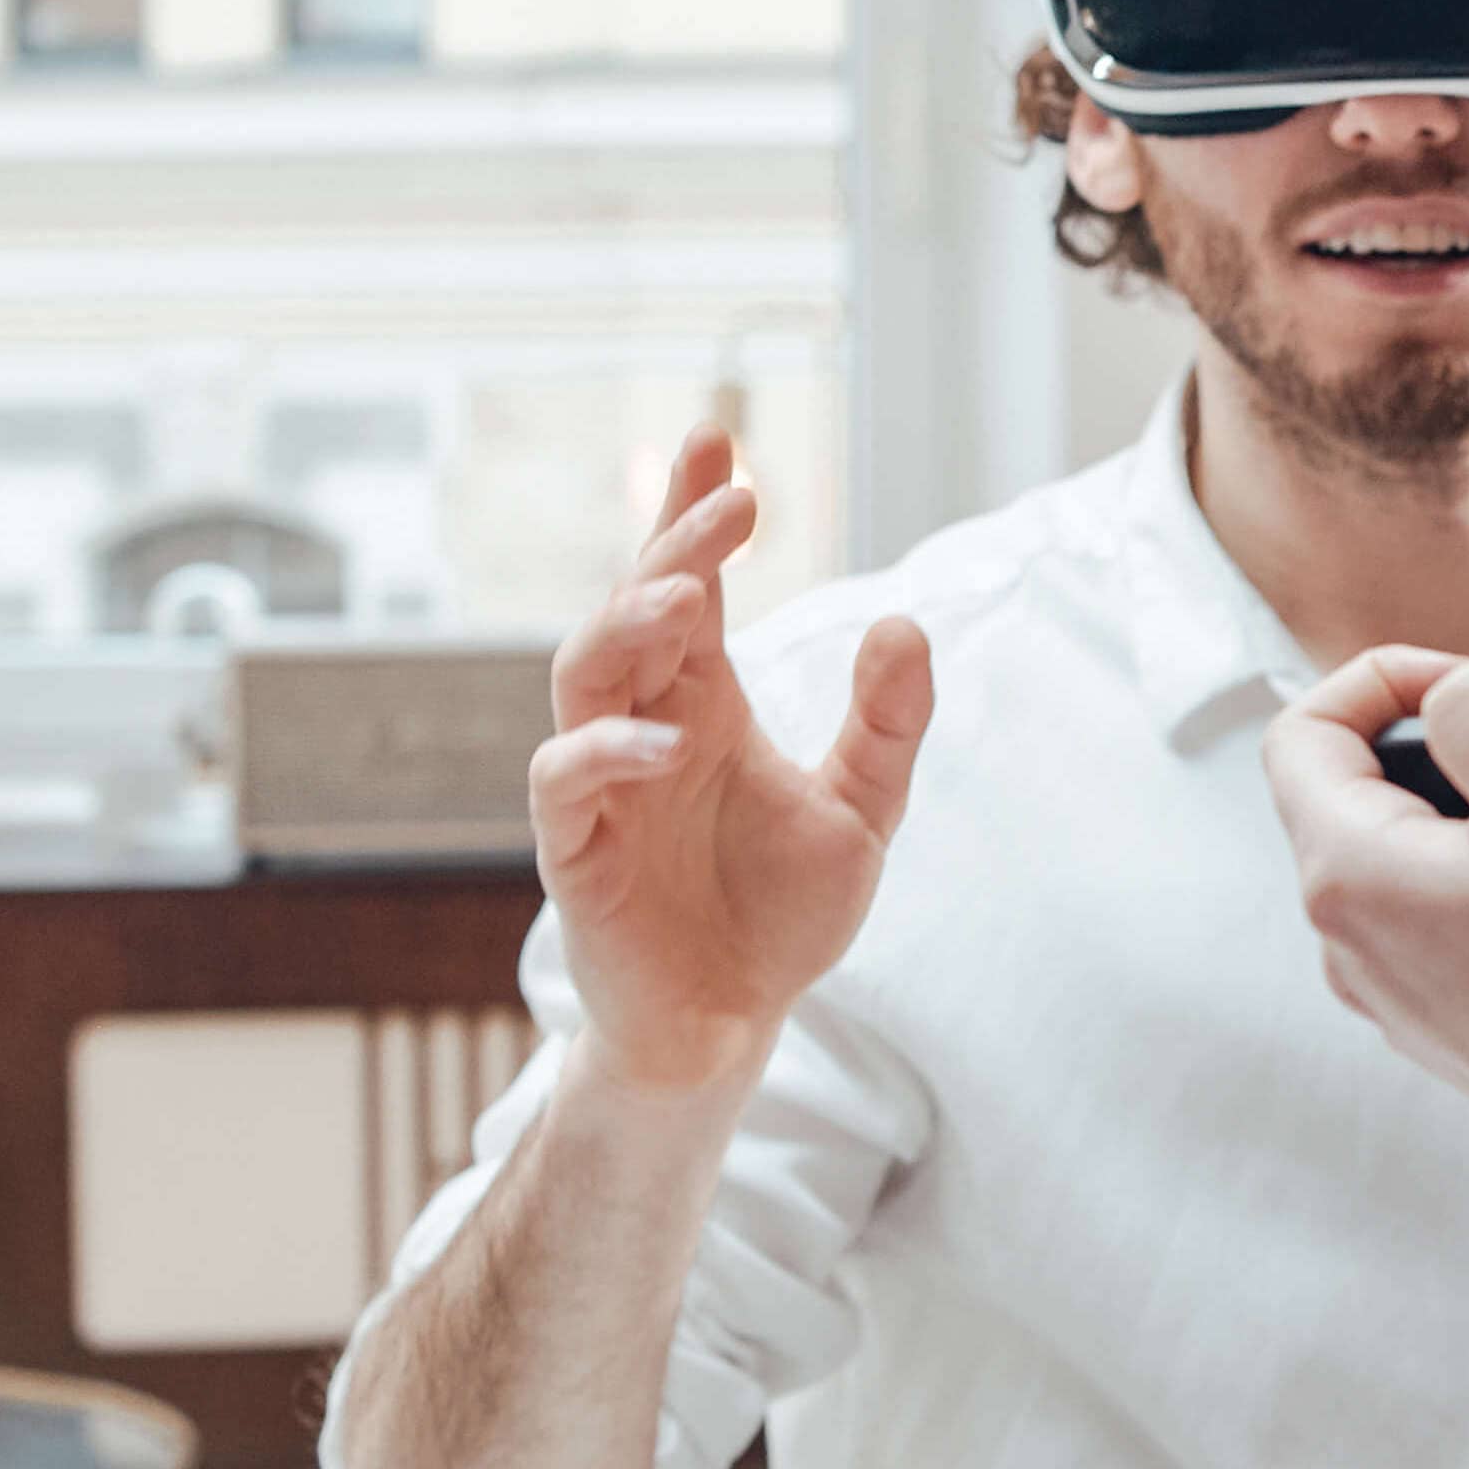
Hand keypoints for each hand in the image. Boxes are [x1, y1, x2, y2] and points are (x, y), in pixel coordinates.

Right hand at [533, 428, 934, 1095]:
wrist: (732, 1027)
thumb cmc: (778, 917)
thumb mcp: (861, 812)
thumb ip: (886, 725)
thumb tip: (906, 622)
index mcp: (702, 704)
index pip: (689, 586)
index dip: (695, 515)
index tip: (718, 442)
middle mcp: (644, 727)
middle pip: (633, 610)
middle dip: (672, 546)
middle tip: (729, 501)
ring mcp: (601, 785)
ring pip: (580, 677)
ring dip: (625, 628)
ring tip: (682, 595)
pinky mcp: (575, 852)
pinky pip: (563, 780)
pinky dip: (605, 754)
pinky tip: (665, 743)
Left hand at [1259, 651, 1468, 1262]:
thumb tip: (1447, 698)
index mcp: (1349, 880)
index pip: (1303, 734)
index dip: (1386, 677)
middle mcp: (1354, 954)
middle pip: (1360, 797)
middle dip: (1449, 749)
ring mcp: (1406, 1007)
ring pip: (1418, 863)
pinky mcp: (1464, 1041)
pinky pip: (1463, 927)